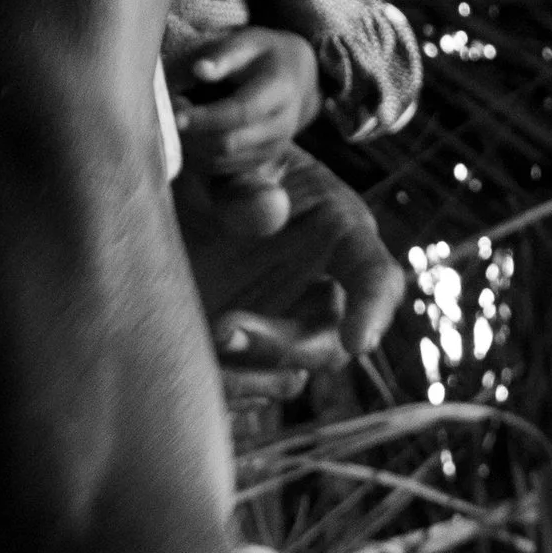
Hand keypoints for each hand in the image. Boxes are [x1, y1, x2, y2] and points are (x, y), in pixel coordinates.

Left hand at [175, 27, 321, 184]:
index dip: (206, 117)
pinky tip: (186, 135)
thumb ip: (222, 56)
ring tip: (176, 121)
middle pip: (229, 143)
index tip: (175, 114)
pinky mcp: (260, 162)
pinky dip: (197, 157)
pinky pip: (222, 169)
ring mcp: (273, 148)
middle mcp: (283, 124)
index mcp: (280, 89)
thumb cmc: (262, 55)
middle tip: (167, 114)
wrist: (294, 77)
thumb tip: (199, 69)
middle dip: (192, 134)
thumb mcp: (246, 43)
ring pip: (222, 161)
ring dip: (191, 147)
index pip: (241, 111)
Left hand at [177, 150, 407, 378]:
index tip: (359, 341)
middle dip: (283, 347)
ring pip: (291, 374)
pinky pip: (250, 390)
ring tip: (203, 337)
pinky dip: (226, 387)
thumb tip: (268, 209)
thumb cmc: (213, 167)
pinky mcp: (251, 355)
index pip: (375, 277)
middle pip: (331, 343)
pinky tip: (194, 360)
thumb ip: (244, 182)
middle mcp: (323, 286)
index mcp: (339, 231)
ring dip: (250, 373)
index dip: (374, 311)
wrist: (176, 198)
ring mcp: (287, 325)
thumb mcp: (224, 162)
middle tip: (223, 328)